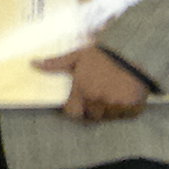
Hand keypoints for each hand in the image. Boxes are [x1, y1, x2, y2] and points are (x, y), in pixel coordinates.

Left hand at [38, 42, 152, 121]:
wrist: (135, 51)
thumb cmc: (105, 54)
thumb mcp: (78, 55)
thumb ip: (56, 63)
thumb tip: (33, 64)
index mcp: (83, 91)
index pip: (72, 113)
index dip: (74, 109)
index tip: (79, 103)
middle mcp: (98, 101)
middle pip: (91, 116)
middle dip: (93, 109)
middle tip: (99, 96)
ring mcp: (117, 105)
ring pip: (109, 117)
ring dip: (110, 110)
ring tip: (113, 95)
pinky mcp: (134, 106)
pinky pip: (127, 116)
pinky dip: (126, 110)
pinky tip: (126, 97)